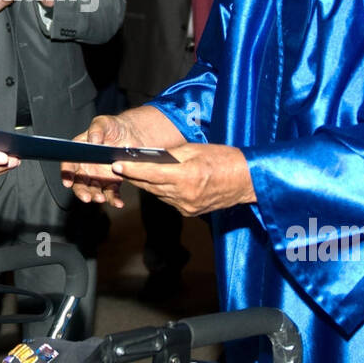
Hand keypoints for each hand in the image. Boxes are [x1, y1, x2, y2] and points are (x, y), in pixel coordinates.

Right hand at [62, 115, 142, 207]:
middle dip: (81, 191)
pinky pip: (111, 193)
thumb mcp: (104, 123)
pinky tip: (118, 203)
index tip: (67, 182)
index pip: (69, 164)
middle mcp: (87, 166)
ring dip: (96, 196)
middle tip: (86, 197)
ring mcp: (98, 176)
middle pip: (79, 182)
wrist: (131, 135)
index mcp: (80, 152)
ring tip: (101, 198)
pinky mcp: (112, 182)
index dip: (66, 174)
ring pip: (93, 190)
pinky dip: (114, 200)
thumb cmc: (113, 127)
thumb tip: (93, 140)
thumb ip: (97, 130)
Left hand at [111, 143, 253, 216]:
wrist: (247, 180)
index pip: (151, 174)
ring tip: (136, 172)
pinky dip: (162, 191)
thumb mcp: (196, 150)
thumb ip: (171, 155)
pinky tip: (159, 182)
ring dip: (147, 184)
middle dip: (135, 176)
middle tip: (119, 167)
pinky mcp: (190, 212)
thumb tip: (149, 157)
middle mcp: (184, 195)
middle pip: (151, 186)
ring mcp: (187, 206)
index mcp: (187, 176)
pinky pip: (168, 200)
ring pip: (158, 194)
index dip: (132, 170)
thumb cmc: (224, 159)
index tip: (116, 165)